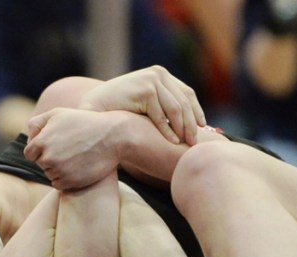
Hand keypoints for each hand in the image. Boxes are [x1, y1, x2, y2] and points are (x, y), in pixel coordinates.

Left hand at [25, 108, 125, 189]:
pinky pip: (58, 184)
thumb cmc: (84, 122)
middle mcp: (48, 158)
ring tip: (74, 157)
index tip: (54, 145)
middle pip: (40, 164)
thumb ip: (37, 123)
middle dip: (50, 158)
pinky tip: (77, 167)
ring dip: (57, 169)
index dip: (40, 149)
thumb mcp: (58, 114)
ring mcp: (60, 171)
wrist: (112, 136)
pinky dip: (65, 178)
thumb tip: (29, 140)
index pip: (29, 154)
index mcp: (41, 141)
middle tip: (68, 149)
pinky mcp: (71, 182)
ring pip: (49, 175)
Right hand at [78, 65, 205, 145]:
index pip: (186, 92)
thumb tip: (188, 121)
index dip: (196, 110)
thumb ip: (163, 104)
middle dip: (191, 123)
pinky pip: (162, 116)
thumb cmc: (120, 109)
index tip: (202, 126)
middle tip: (195, 141)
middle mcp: (158, 74)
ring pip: (176, 109)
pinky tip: (173, 142)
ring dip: (183, 128)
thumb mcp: (146, 102)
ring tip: (186, 143)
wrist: (95, 108)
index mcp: (160, 74)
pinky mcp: (145, 91)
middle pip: (183, 101)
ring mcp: (151, 80)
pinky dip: (168, 131)